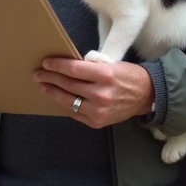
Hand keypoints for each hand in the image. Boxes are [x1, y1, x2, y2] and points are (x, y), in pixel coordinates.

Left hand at [34, 57, 153, 128]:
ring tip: (44, 87)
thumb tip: (67, 66)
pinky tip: (59, 98)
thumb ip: (91, 66)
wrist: (146, 96)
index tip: (46, 63)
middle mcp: (101, 94)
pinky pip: (76, 113)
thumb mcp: (112, 64)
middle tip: (39, 74)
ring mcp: (99, 110)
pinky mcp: (98, 122)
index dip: (57, 66)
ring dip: (54, 93)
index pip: (74, 69)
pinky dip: (67, 105)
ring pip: (69, 101)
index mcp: (106, 75)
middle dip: (50, 78)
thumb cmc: (128, 76)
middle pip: (68, 85)